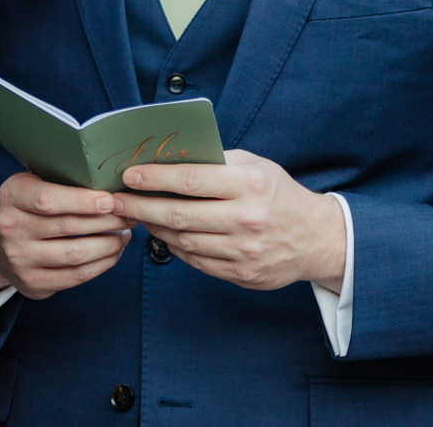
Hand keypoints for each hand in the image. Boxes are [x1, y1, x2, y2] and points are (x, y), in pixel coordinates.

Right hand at [0, 172, 134, 298]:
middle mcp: (11, 229)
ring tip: (124, 234)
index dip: (83, 201)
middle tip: (129, 214)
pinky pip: (76, 276)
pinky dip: (101, 265)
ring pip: (76, 255)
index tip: (111, 200)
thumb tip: (109, 181)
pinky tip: (113, 253)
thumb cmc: (27, 206)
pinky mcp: (32, 283)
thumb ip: (60, 180)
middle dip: (106, 221)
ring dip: (109, 245)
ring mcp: (20, 259)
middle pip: (68, 227)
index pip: (48, 200)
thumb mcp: (32, 183)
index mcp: (11, 196)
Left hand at [110, 151, 345, 292]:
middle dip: (141, 206)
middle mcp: (246, 219)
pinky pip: (196, 261)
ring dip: (154, 228)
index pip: (191, 180)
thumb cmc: (279, 194)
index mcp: (249, 185)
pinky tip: (164, 235)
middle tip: (115, 200)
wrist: (317, 238)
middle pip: (180, 215)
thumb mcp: (256, 166)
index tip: (128, 175)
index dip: (155, 178)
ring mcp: (244, 251)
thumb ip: (217, 161)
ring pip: (184, 241)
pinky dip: (175, 248)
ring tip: (138, 215)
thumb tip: (170, 157)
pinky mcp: (241, 274)